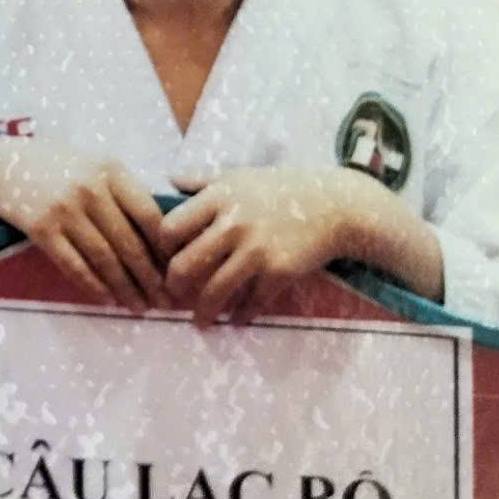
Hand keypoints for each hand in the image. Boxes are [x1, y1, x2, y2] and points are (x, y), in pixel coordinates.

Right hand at [0, 139, 165, 312]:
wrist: (0, 166)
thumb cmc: (56, 168)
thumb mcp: (93, 166)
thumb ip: (124, 191)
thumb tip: (165, 235)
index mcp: (110, 170)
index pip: (150, 215)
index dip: (167, 248)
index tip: (179, 270)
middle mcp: (89, 188)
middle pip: (130, 242)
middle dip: (151, 277)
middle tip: (166, 301)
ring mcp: (64, 209)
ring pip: (105, 258)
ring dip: (126, 288)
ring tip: (140, 307)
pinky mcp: (41, 228)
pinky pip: (74, 265)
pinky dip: (94, 286)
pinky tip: (108, 300)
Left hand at [158, 167, 367, 326]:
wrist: (336, 206)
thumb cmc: (283, 189)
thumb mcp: (239, 176)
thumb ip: (201, 180)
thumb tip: (168, 180)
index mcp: (218, 198)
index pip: (170, 228)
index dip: (162, 247)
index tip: (165, 257)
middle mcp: (233, 225)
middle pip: (185, 265)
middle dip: (174, 286)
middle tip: (173, 295)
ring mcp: (256, 250)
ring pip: (215, 291)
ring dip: (204, 312)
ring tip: (200, 323)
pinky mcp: (279, 272)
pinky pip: (251, 302)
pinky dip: (241, 315)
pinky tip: (236, 320)